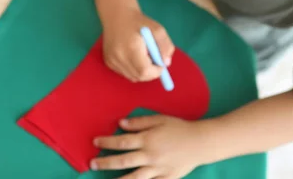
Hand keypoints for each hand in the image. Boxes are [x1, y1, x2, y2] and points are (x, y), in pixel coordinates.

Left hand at [91, 115, 210, 178]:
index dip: (107, 142)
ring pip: (133, 178)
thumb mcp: (160, 119)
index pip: (122, 142)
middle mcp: (150, 155)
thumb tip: (121, 124)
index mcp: (148, 139)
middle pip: (123, 161)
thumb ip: (140, 122)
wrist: (200, 142)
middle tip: (92, 164)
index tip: (95, 142)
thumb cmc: (179, 128)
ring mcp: (157, 169)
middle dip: (105, 163)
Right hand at [103, 9, 174, 82]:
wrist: (117, 15)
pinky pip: (125, 73)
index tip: (161, 65)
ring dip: (142, 71)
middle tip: (154, 61)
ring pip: (132, 77)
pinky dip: (133, 69)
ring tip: (143, 55)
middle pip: (139, 76)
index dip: (156, 72)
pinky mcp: (108, 62)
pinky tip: (133, 56)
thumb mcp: (158, 29)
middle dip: (150, 73)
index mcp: (131, 47)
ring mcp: (111, 61)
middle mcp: (118, 56)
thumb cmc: (139, 22)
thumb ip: (166, 46)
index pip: (144, 71)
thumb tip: (166, 63)